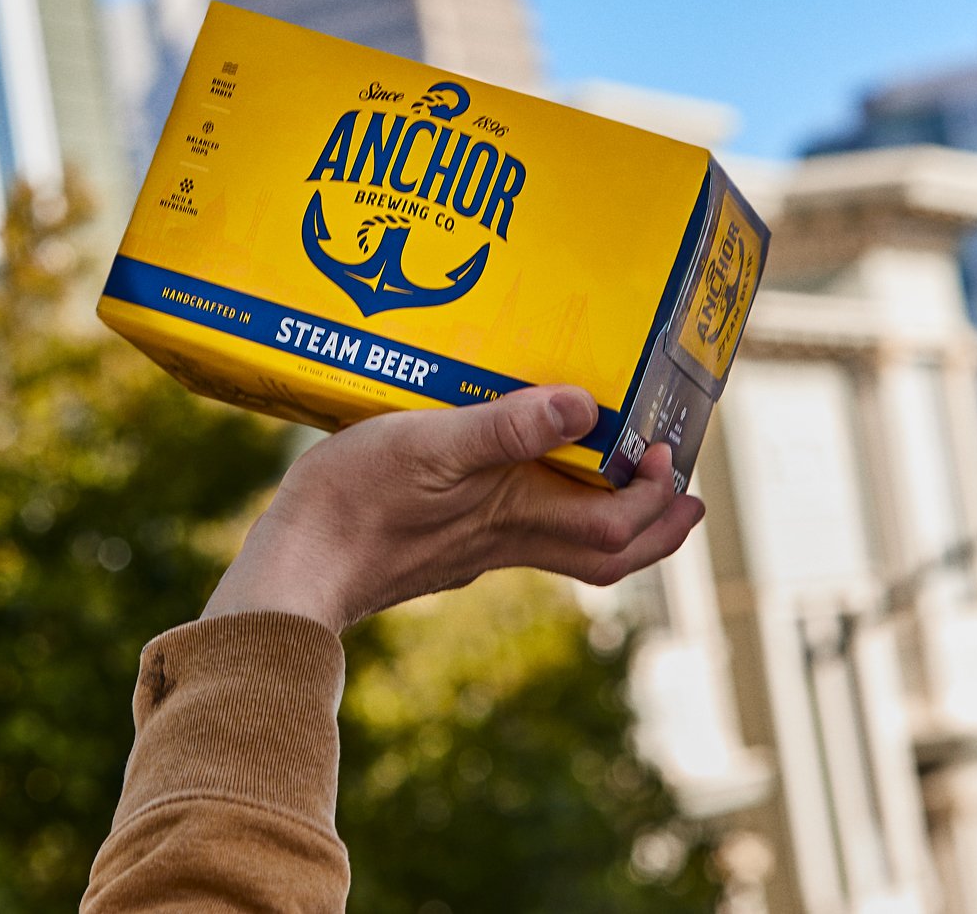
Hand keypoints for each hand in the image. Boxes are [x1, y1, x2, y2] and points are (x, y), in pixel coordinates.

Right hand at [202, 385, 705, 631]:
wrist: (291, 571)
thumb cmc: (355, 504)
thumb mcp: (431, 444)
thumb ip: (505, 426)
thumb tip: (583, 406)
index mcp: (515, 519)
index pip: (616, 528)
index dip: (656, 498)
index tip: (667, 455)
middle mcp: (504, 543)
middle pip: (605, 557)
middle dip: (656, 530)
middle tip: (685, 498)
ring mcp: (472, 551)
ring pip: (564, 549)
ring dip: (609, 522)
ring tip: (624, 483)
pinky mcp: (439, 548)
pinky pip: (518, 536)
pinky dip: (549, 512)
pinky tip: (524, 478)